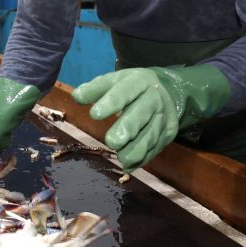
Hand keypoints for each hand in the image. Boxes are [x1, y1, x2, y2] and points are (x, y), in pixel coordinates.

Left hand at [72, 65, 229, 171]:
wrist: (168, 90)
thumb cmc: (131, 87)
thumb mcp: (114, 81)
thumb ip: (95, 88)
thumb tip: (76, 96)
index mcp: (138, 82)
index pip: (125, 91)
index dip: (111, 102)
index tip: (94, 114)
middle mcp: (154, 99)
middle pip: (142, 113)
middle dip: (128, 128)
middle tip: (112, 142)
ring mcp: (164, 116)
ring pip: (152, 133)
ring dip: (137, 148)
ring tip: (122, 159)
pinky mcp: (169, 132)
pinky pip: (157, 146)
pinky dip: (144, 157)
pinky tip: (130, 165)